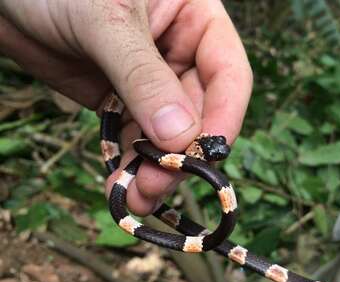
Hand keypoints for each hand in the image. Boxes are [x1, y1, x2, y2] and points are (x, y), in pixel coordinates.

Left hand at [0, 0, 251, 214]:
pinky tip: (121, 185)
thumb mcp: (106, 20)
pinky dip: (129, 164)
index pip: (227, 74)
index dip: (223, 118)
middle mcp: (181, 53)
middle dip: (179, 155)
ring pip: (166, 135)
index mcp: (196, 20)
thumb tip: (180, 138)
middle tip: (156, 186)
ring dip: (154, 170)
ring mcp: (150, 82)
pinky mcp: (120, 101)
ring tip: (136, 199)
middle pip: (197, 114)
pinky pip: (133, 138)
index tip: (204, 156)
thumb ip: (143, 76)